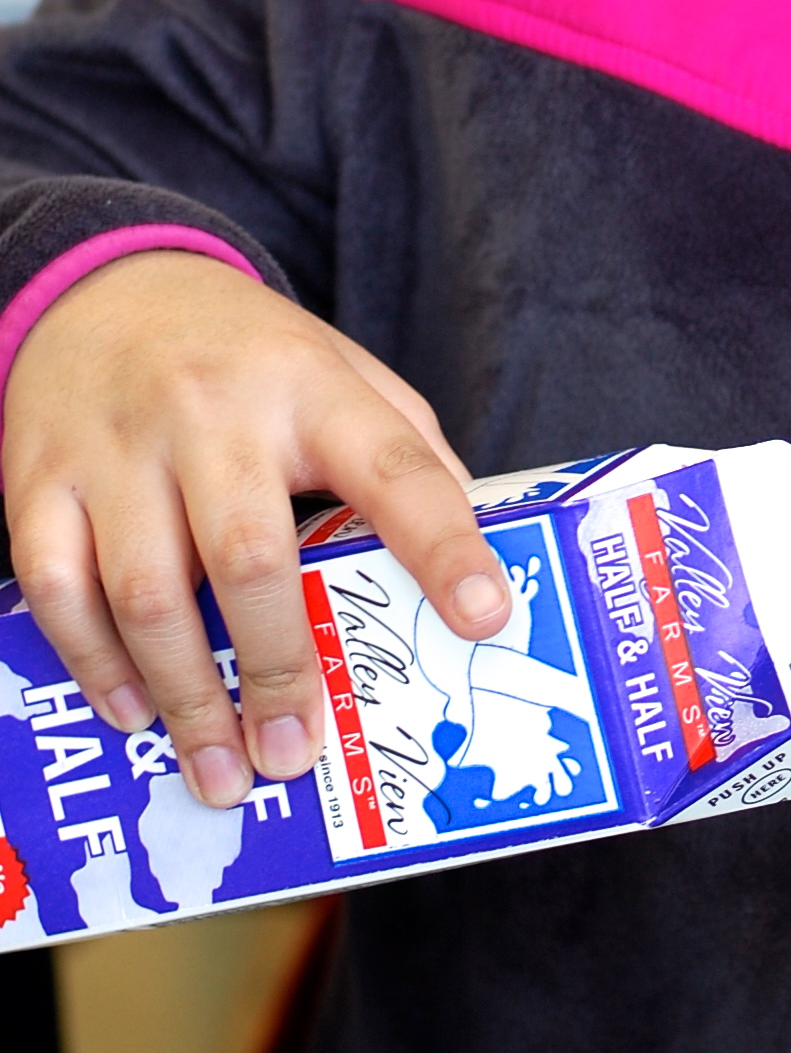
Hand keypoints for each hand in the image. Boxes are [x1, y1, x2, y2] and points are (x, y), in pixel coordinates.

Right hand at [3, 251, 501, 807]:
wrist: (109, 283)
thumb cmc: (248, 356)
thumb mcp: (342, 371)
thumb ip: (405, 452)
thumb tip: (473, 561)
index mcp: (313, 388)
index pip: (394, 467)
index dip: (444, 544)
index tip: (483, 617)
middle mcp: (215, 412)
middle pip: (252, 556)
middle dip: (279, 670)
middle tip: (296, 756)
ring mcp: (120, 446)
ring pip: (148, 591)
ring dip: (186, 696)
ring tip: (221, 770)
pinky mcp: (41, 476)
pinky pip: (57, 587)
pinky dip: (95, 664)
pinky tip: (134, 712)